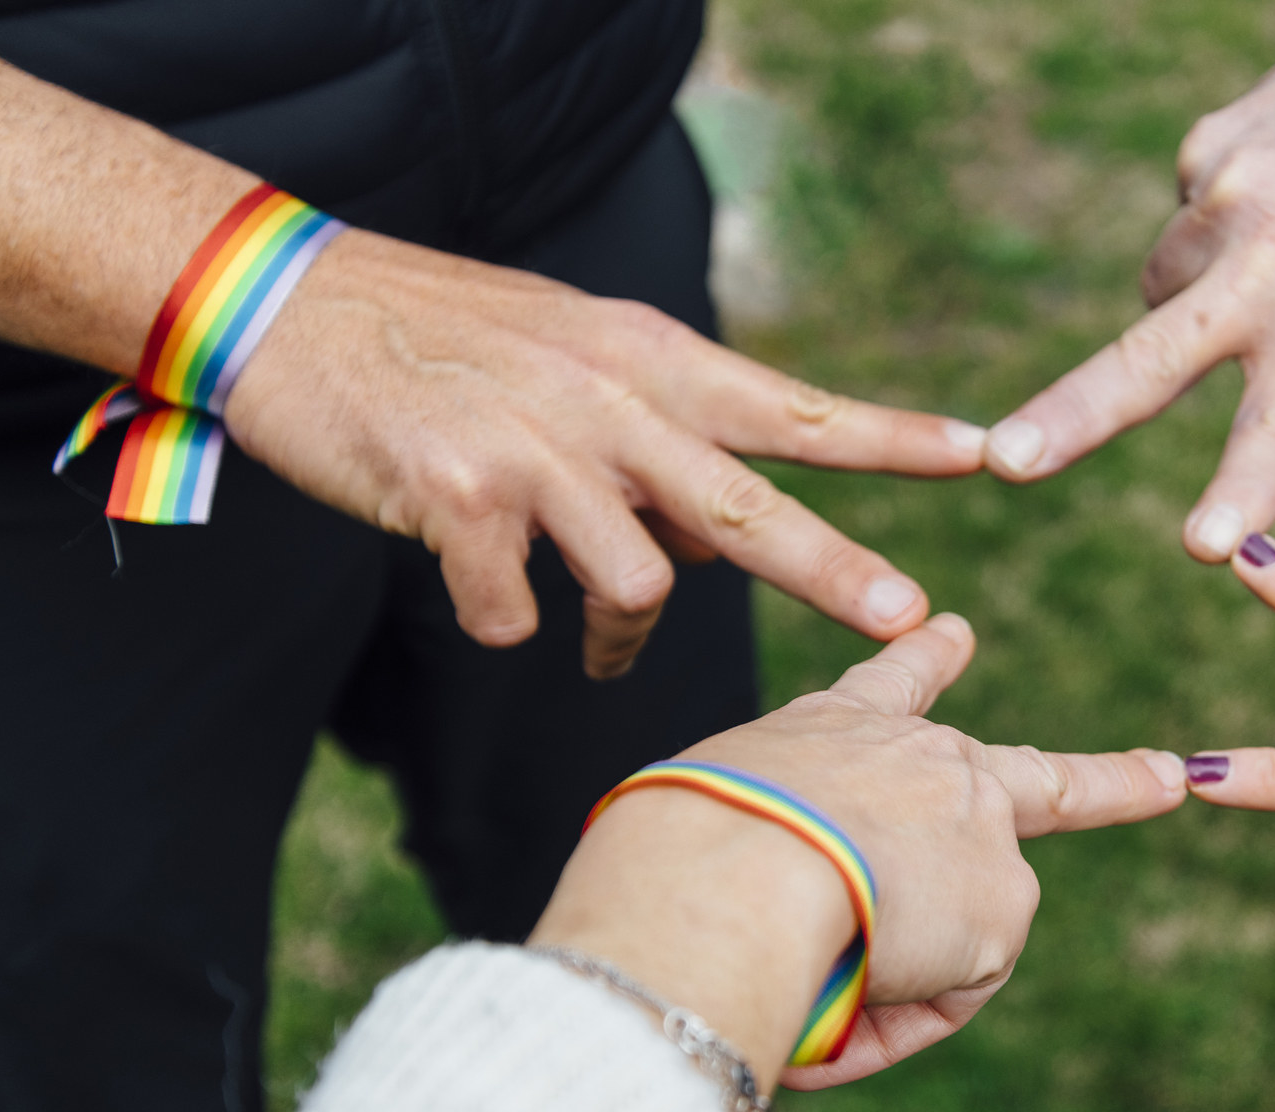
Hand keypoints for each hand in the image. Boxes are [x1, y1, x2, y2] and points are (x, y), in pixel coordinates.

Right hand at [226, 230, 986, 671]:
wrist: (292, 302)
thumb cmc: (446, 343)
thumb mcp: (575, 362)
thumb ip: (656, 445)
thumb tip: (713, 545)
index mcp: (650, 362)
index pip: (793, 406)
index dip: (890, 435)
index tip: (982, 451)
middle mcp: (609, 401)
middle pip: (745, 504)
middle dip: (834, 566)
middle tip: (908, 618)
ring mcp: (535, 450)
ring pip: (631, 580)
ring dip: (621, 633)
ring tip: (602, 646)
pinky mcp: (458, 498)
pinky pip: (512, 613)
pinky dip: (502, 618)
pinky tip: (478, 587)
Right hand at [535, 615, 1188, 1084]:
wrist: (728, 869)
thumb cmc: (679, 851)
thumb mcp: (715, 831)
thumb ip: (778, 866)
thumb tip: (843, 950)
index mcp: (836, 731)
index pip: (888, 682)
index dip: (925, 661)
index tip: (956, 631)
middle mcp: (929, 761)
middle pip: (1031, 777)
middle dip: (1114, 782)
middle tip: (1172, 776)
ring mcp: (981, 824)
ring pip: (973, 930)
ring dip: (921, 972)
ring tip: (835, 976)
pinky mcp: (1005, 898)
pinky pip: (947, 992)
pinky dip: (894, 1016)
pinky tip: (842, 997)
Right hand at [983, 8, 1274, 558]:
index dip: (1242, 490)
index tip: (1205, 545)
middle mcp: (1272, 261)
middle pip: (1147, 362)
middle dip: (1069, 416)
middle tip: (1004, 462)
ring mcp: (1225, 197)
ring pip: (1163, 297)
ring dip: (1197, 309)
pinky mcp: (1202, 150)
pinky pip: (1184, 225)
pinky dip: (1218, 235)